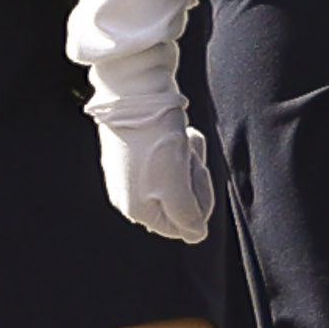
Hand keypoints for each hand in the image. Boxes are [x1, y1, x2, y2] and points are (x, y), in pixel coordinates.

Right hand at [99, 103, 215, 246]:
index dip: (198, 204)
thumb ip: (187, 216)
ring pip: (180, 178)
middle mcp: (130, 196)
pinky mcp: (138, 151)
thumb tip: (196, 235)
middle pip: (182, 203)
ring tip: (183, 139)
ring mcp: (132, 173)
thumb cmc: (156, 139)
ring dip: (190, 160)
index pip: (181, 227)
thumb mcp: (176, 185)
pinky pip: (174, 157)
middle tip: (187, 154)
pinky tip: (181, 132)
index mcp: (137, 210)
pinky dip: (183, 145)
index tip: (196, 176)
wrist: (136, 91)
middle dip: (193, 179)